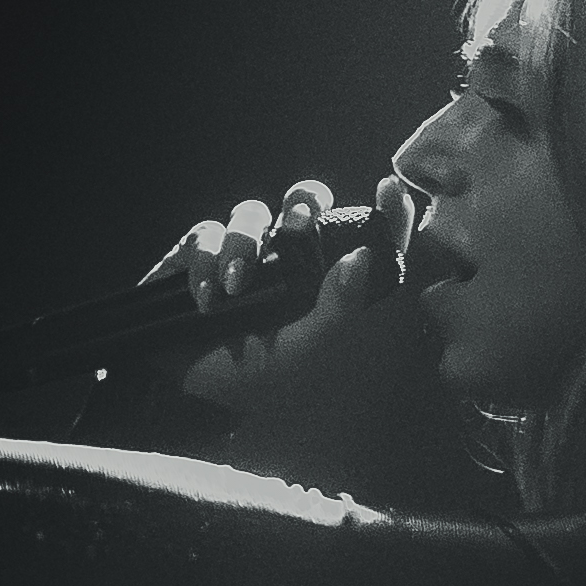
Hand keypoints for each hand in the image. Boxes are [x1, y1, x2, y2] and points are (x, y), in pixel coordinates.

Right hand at [160, 176, 427, 485]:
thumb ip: (340, 307)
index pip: (359, 232)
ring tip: (236, 286)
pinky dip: (205, 262)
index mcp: (325, 276)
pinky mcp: (200, 255)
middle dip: (302, 203)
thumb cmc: (263, 379)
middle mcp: (288, 256)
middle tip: (299, 226)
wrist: (195, 396)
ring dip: (243, 243)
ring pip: (251, 213)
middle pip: (303, 201)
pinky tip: (207, 300)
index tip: (389, 189)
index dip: (380, 208)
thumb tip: (364, 256)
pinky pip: (205, 234)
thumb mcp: (309, 350)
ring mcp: (243, 251)